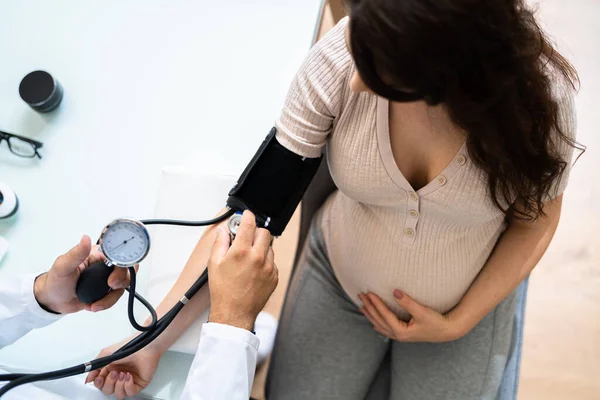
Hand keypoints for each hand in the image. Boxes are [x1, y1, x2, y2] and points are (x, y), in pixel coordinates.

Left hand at [34, 235, 134, 313]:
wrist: (53, 300)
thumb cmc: (56, 281)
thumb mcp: (63, 266)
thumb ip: (76, 253)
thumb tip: (86, 238)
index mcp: (98, 254)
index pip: (119, 254)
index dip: (122, 265)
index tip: (112, 278)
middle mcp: (105, 265)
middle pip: (127, 269)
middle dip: (122, 280)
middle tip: (110, 286)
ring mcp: (107, 278)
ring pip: (123, 285)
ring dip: (111, 297)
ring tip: (96, 303)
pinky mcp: (107, 290)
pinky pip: (116, 296)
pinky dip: (107, 303)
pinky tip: (94, 305)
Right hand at [85, 339, 160, 398]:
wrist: (144, 347)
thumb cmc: (129, 347)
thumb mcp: (106, 354)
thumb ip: (95, 366)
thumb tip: (88, 379)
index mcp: (110, 369)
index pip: (100, 384)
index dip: (99, 383)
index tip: (99, 378)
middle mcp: (119, 376)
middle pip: (108, 390)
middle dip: (109, 383)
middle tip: (114, 373)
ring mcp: (128, 381)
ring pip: (118, 394)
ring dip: (118, 385)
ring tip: (122, 374)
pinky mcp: (138, 384)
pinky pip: (130, 393)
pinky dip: (128, 386)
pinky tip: (129, 376)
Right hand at [207, 210, 277, 330]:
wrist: (234, 313)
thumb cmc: (223, 290)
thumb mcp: (214, 263)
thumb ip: (220, 243)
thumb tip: (223, 230)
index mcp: (241, 251)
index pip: (249, 224)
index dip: (247, 216)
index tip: (246, 215)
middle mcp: (258, 257)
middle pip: (264, 232)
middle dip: (255, 232)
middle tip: (247, 238)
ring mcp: (268, 267)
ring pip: (270, 246)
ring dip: (261, 247)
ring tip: (249, 257)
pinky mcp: (274, 276)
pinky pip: (272, 261)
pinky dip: (265, 261)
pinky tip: (254, 269)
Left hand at [358, 290, 464, 342]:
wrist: (447, 331)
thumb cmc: (436, 321)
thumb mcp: (422, 311)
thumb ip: (407, 302)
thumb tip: (395, 291)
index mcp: (401, 331)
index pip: (384, 314)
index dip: (375, 303)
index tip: (368, 292)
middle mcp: (398, 335)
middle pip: (378, 319)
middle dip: (369, 307)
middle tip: (360, 295)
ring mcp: (400, 336)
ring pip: (380, 325)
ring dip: (370, 315)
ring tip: (361, 306)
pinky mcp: (403, 334)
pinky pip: (386, 329)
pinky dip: (378, 324)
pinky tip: (373, 323)